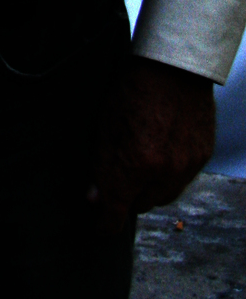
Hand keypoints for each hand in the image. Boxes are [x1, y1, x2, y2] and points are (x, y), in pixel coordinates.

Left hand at [88, 55, 215, 236]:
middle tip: (119, 181)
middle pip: (141, 205)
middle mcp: (162, 173)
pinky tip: (161, 152)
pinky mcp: (202, 157)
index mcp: (132, 166)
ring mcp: (186, 166)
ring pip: (164, 196)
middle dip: (128, 197)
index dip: (105, 226)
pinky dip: (170, 174)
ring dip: (150, 188)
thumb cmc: (131, 91)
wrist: (173, 67)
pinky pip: (183, 179)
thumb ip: (100, 166)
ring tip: (140, 165)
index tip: (100, 230)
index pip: (116, 213)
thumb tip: (95, 199)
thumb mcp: (104, 126)